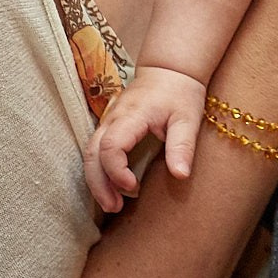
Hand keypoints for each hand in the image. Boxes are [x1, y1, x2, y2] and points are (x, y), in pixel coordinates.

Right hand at [84, 66, 206, 212]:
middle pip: (92, 154)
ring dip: (97, 181)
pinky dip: (99, 172)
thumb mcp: (188, 118)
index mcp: (131, 115)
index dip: (117, 172)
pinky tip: (111, 189)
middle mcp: (113, 118)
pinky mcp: (109, 127)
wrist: (170, 69)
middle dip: (99, 185)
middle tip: (115, 208)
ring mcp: (108, 121)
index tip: (134, 188)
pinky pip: (95, 151)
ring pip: (89, 154)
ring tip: (113, 205)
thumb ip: (182, 146)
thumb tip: (180, 176)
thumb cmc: (180, 92)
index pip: (111, 146)